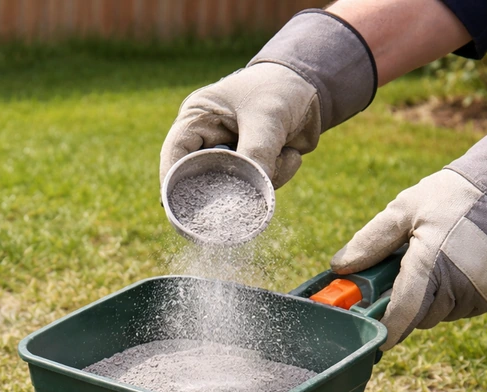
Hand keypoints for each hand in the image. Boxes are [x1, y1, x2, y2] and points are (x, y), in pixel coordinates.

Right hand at [159, 64, 319, 188]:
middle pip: (202, 177)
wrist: (315, 88)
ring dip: (264, 178)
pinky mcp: (249, 168)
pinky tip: (290, 154)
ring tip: (285, 154)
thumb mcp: (267, 117)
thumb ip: (256, 152)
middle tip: (246, 194)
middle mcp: (207, 140)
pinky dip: (278, 175)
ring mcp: (229, 157)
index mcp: (198, 118)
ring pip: (233, 187)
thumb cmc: (279, 89)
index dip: (171, 181)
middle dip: (229, 185)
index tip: (176, 207)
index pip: (175, 153)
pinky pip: (257, 187)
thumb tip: (250, 193)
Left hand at [332, 117, 486, 350]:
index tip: (371, 338)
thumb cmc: (452, 199)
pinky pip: (459, 309)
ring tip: (431, 264)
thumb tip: (339, 268)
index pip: (402, 313)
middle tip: (398, 278)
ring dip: (426, 301)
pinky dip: (449, 297)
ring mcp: (477, 294)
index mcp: (430, 264)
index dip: (385, 329)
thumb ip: (370, 241)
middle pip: (416, 317)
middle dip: (402, 305)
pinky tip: (452, 269)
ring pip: (437, 315)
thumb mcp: (404, 210)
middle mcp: (456, 285)